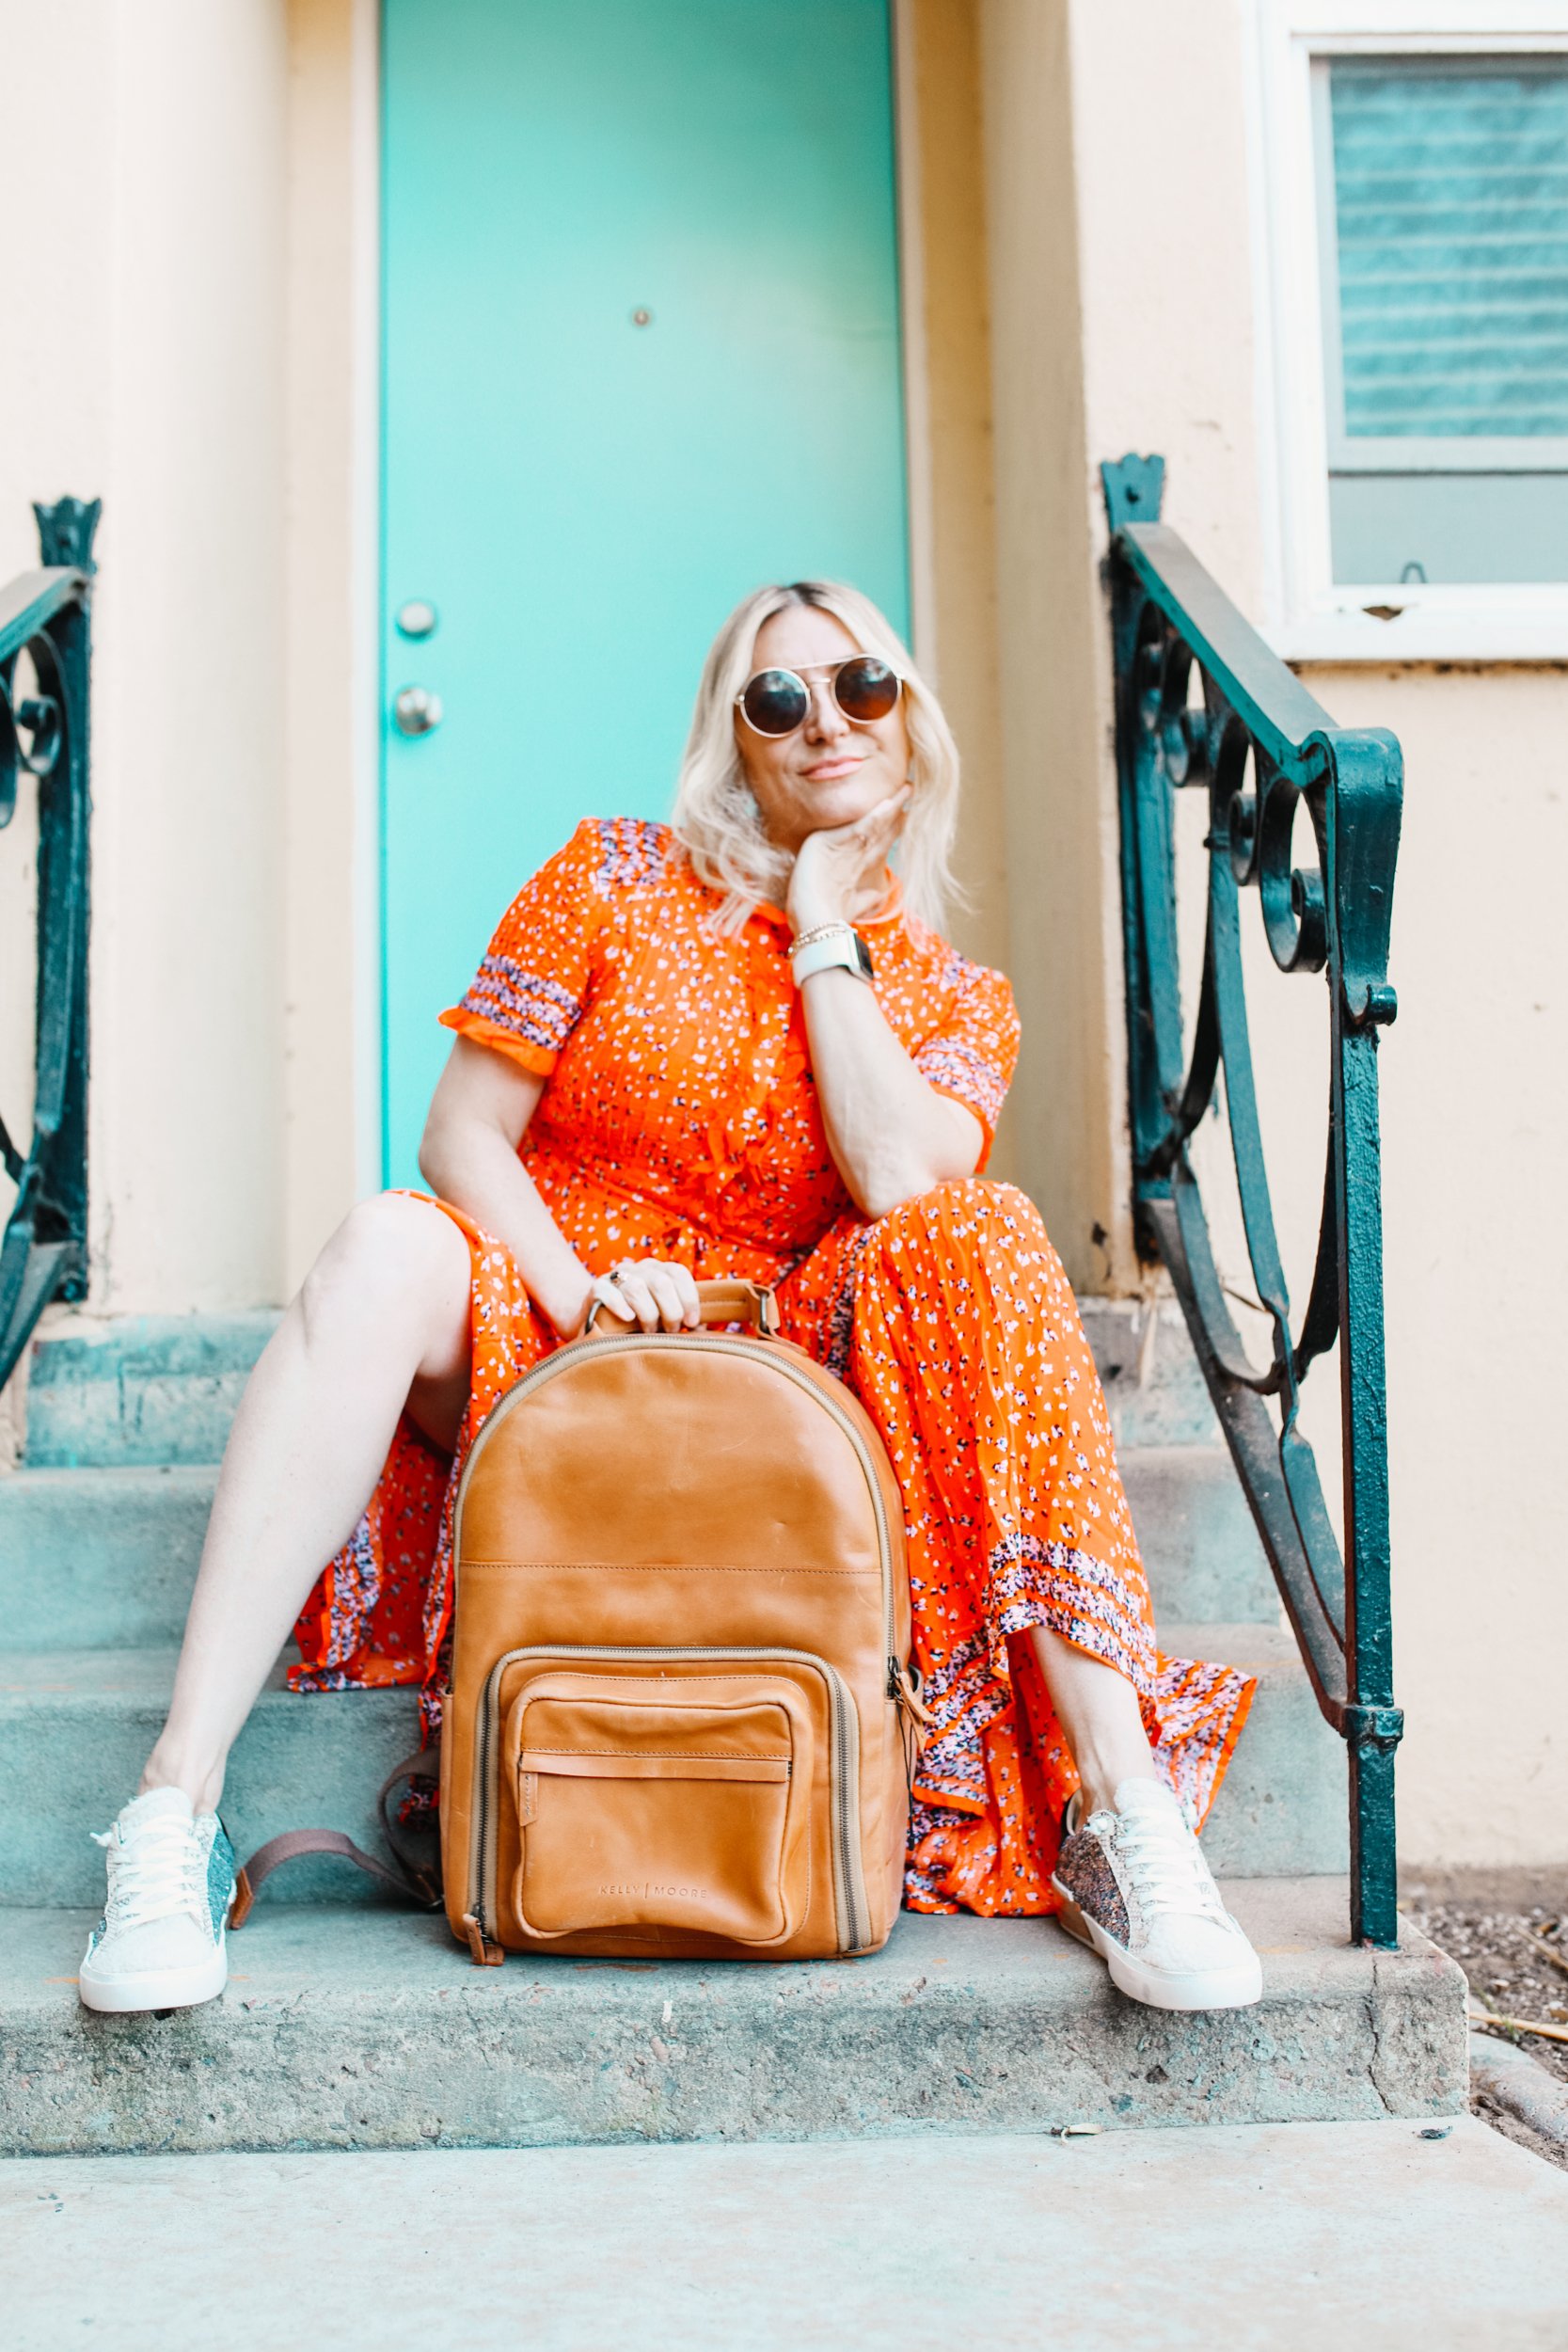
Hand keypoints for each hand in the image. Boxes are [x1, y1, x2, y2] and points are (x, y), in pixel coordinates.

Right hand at [582, 1257, 700, 1334]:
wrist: (594, 1318)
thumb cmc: (635, 1321)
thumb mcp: (661, 1316)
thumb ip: (681, 1317)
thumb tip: (702, 1328)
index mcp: (657, 1270)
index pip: (678, 1272)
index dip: (689, 1297)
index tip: (692, 1322)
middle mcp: (637, 1269)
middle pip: (661, 1282)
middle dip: (671, 1311)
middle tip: (670, 1330)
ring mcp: (615, 1277)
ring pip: (637, 1288)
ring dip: (648, 1314)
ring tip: (650, 1331)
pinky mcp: (596, 1289)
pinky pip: (609, 1293)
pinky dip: (620, 1306)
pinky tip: (628, 1319)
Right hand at [786, 785, 912, 933]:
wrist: (814, 923)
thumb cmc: (832, 915)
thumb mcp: (857, 903)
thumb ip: (870, 896)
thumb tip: (885, 891)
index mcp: (852, 863)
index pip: (878, 840)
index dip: (895, 827)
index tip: (911, 814)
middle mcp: (844, 850)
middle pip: (876, 827)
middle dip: (894, 810)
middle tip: (910, 789)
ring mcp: (833, 844)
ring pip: (869, 823)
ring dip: (889, 807)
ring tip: (906, 790)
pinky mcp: (823, 843)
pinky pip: (855, 829)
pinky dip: (873, 818)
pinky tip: (887, 806)